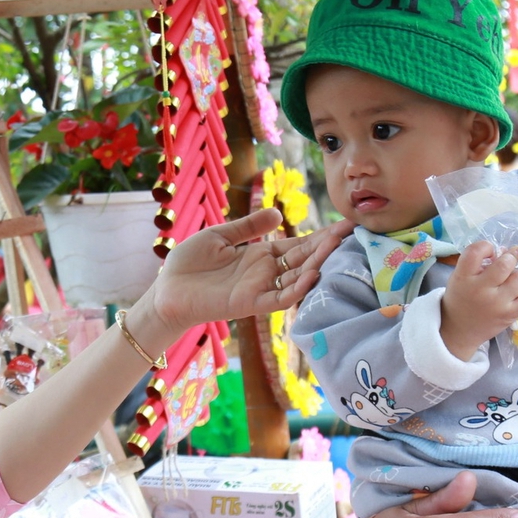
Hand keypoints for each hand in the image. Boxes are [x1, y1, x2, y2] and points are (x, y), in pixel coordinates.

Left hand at [139, 209, 350, 340]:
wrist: (166, 290)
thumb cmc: (189, 263)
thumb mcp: (220, 236)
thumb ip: (249, 226)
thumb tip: (278, 212)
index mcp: (261, 255)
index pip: (298, 245)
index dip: (320, 236)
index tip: (344, 224)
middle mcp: (266, 273)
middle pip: (303, 260)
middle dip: (327, 247)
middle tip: (351, 231)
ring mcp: (259, 289)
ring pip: (296, 279)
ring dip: (317, 264)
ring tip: (336, 247)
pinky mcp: (248, 304)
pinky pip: (279, 299)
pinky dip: (296, 289)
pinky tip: (311, 276)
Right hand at [439, 242, 517, 359]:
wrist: (458, 329)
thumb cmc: (461, 298)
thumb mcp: (460, 277)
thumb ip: (478, 264)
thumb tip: (506, 251)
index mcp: (463, 277)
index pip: (476, 251)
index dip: (486, 246)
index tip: (490, 251)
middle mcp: (480, 289)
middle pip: (504, 264)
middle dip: (512, 255)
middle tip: (515, 255)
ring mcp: (497, 303)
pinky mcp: (509, 315)